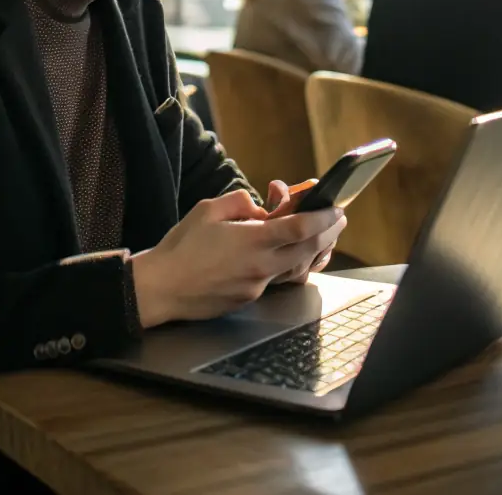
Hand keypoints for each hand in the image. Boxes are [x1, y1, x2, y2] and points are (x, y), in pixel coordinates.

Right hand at [131, 188, 344, 327]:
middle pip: (307, 251)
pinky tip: (284, 254)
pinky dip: (287, 264)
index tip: (337, 209)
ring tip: (318, 236)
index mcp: (253, 241)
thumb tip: (259, 208)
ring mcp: (256, 286)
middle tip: (338, 221)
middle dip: (328, 234)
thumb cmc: (182, 246)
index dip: (323, 218)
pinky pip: (276, 278)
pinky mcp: (248, 298)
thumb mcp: (209, 209)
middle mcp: (260, 266)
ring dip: (311, 251)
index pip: (300, 228)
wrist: (162, 288)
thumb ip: (240, 202)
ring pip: (296, 268)